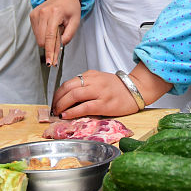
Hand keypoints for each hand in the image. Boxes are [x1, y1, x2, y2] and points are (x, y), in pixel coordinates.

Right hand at [31, 0, 81, 65]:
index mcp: (55, 13)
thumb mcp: (75, 21)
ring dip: (47, 39)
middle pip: (42, 40)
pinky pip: (36, 32)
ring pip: (38, 38)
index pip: (50, 37)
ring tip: (56, 30)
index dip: (50, 51)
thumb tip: (60, 47)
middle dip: (51, 46)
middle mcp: (43, 13)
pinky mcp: (32, 15)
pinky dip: (43, 34)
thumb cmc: (70, 6)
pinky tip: (50, 27)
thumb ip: (68, 35)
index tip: (50, 62)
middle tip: (60, 42)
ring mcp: (36, 14)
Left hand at [52, 65, 170, 117]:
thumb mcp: (100, 80)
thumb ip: (87, 85)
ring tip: (58, 112)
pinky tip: (66, 115)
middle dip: (57, 99)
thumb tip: (70, 96)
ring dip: (62, 104)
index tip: (54, 101)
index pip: (69, 82)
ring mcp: (99, 92)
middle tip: (53, 108)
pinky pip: (84, 107)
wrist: (136, 90)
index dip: (58, 93)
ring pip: (74, 95)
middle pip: (68, 87)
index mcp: (91, 75)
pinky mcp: (104, 104)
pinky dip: (72, 111)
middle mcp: (94, 81)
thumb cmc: (118, 88)